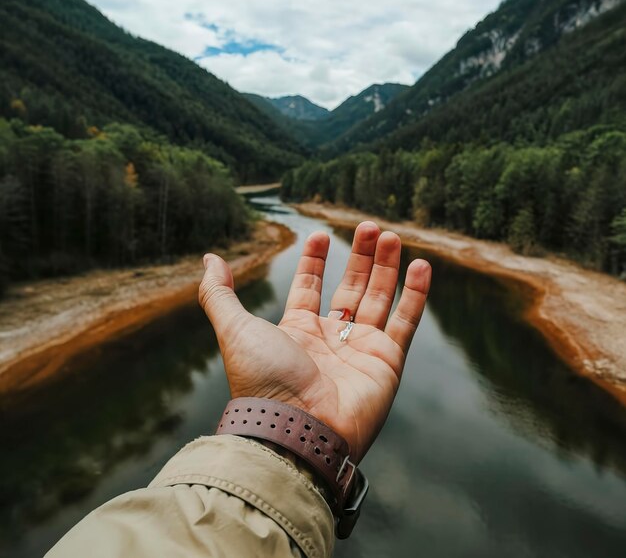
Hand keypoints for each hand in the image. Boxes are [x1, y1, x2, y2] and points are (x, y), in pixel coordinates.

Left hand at [199, 221, 430, 462]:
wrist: (296, 430)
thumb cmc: (263, 381)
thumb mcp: (234, 328)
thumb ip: (219, 294)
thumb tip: (210, 259)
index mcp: (297, 330)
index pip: (309, 285)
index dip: (315, 259)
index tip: (320, 233)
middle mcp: (330, 339)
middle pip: (351, 287)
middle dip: (360, 256)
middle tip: (369, 227)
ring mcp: (361, 350)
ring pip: (379, 298)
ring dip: (386, 266)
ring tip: (389, 236)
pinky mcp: (387, 361)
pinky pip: (405, 322)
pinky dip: (415, 294)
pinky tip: (421, 265)